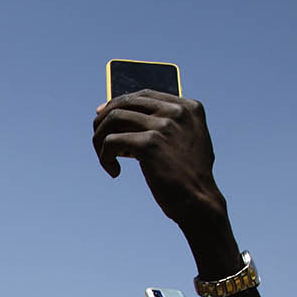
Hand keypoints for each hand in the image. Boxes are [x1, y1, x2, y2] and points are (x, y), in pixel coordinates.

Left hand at [91, 92, 227, 230]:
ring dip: (100, 138)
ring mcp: (164, 125)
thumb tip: (122, 118)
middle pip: (125, 103)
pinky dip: (105, 157)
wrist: (198, 201)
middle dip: (104, 120)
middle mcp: (177, 111)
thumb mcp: (185, 141)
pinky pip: (111, 141)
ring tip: (105, 158)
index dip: (118, 102)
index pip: (144, 95)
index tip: (102, 114)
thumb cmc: (188, 177)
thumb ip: (165, 125)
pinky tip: (114, 172)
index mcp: (188, 107)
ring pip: (113, 118)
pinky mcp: (150, 143)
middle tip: (97, 140)